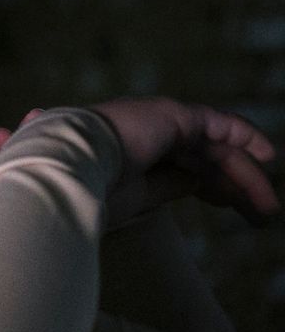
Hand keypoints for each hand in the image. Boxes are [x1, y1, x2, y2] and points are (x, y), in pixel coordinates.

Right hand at [59, 99, 276, 225]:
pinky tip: (267, 155)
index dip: (210, 186)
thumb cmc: (86, 190)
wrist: (66, 166)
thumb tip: (198, 184)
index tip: (230, 206)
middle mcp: (145, 131)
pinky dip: (245, 135)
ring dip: (246, 176)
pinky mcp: (173, 115)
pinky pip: (219, 124)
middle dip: (234, 186)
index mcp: (131, 152)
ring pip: (214, 148)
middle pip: (203, 158)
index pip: (183, 166)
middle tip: (260, 216)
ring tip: (267, 207)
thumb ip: (167, 185)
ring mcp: (158, 120)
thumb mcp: (136, 196)